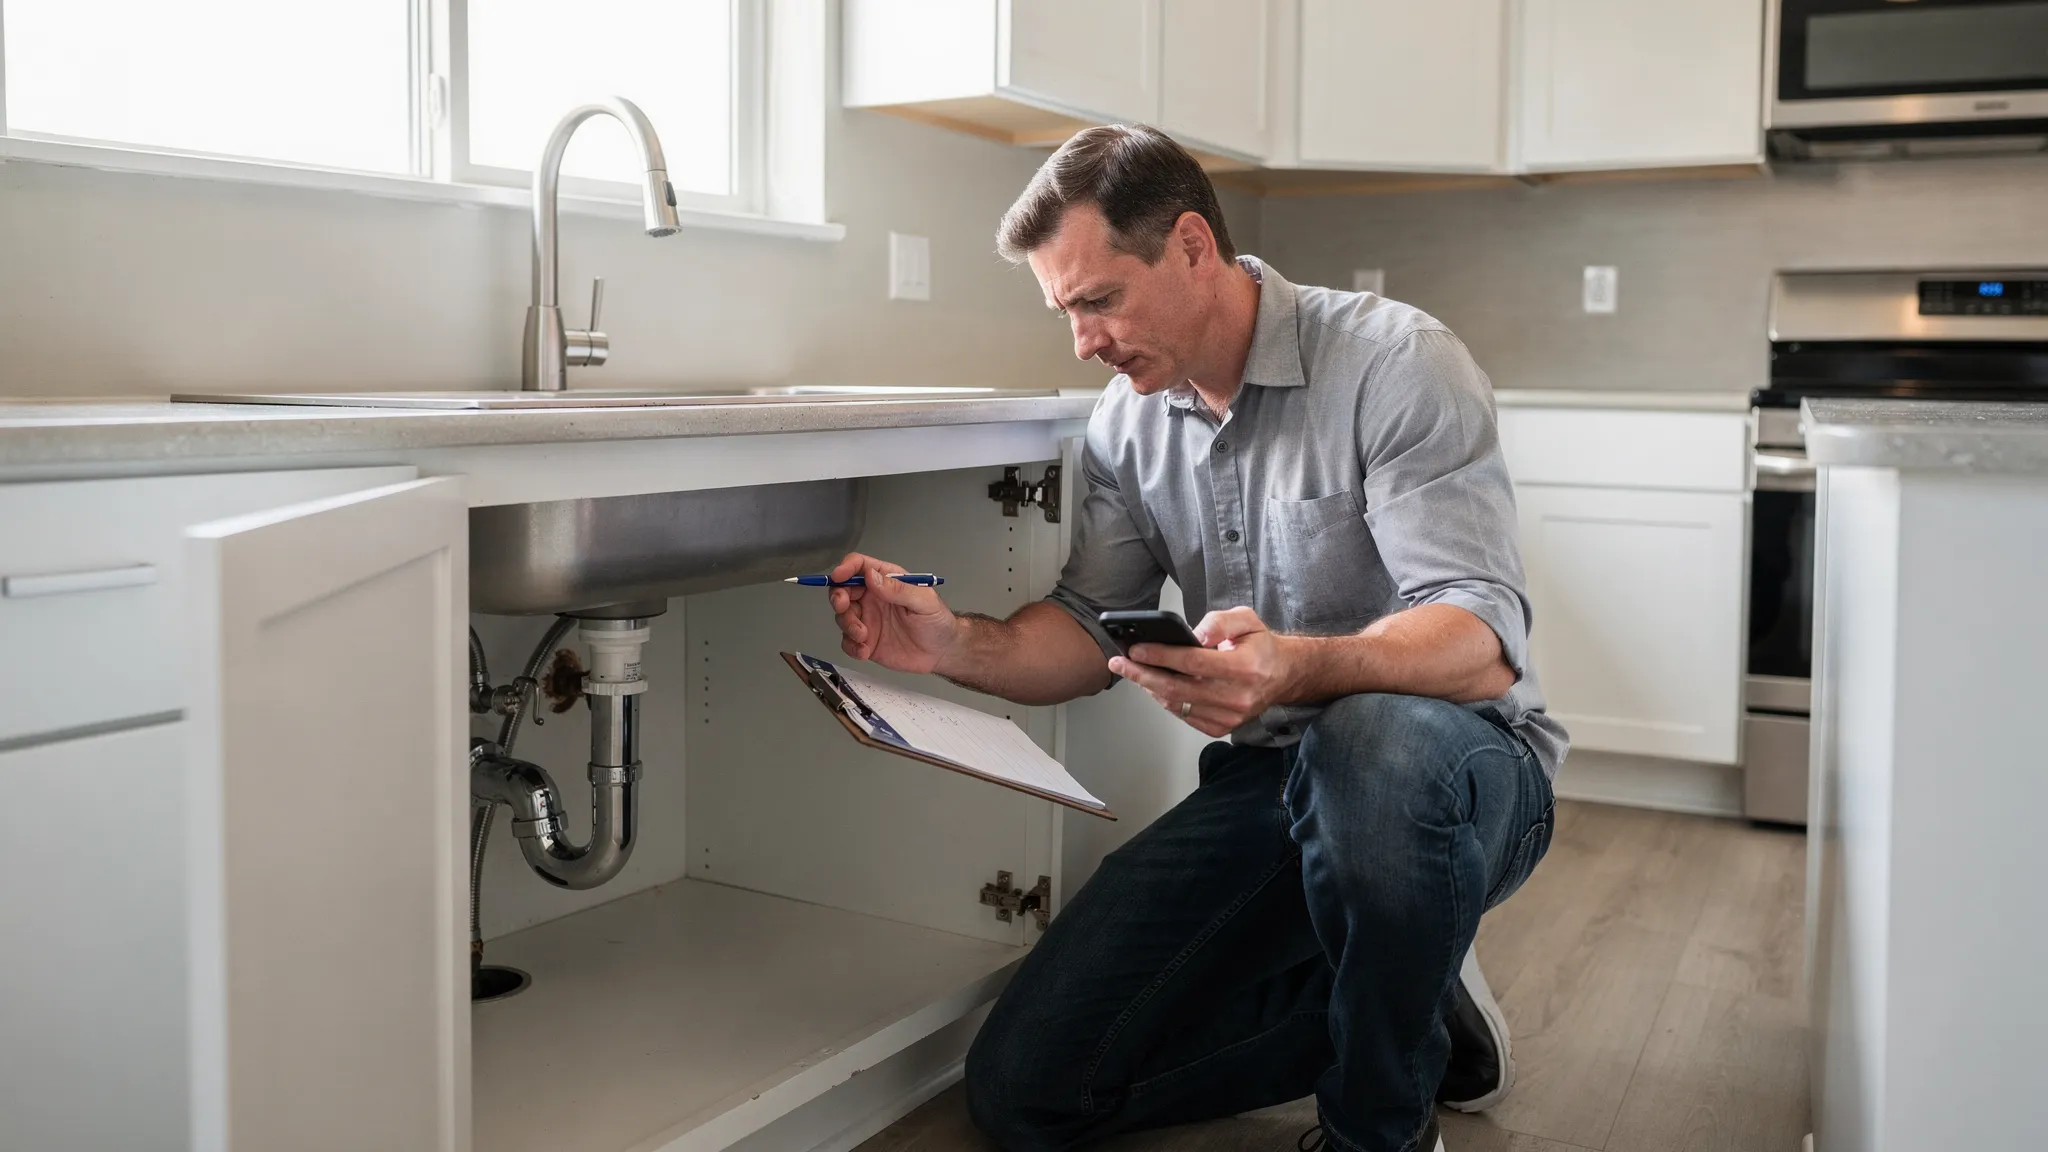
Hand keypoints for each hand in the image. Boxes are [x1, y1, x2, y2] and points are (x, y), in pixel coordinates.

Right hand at [828, 552, 960, 673]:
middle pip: (843, 590)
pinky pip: (847, 641)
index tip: (839, 576)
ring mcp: (868, 620)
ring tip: (863, 636)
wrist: (942, 653)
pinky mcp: (866, 641)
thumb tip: (871, 577)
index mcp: (887, 581)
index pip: (860, 566)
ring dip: (847, 625)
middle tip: (843, 607)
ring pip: (842, 616)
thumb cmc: (938, 622)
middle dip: (838, 597)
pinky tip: (864, 650)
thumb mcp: (924, 601)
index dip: (846, 568)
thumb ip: (898, 589)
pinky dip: (851, 646)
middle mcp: (873, 598)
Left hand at [1107, 606, 1300, 737]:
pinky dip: (1167, 700)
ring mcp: (1230, 716)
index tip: (1136, 649)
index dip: (1160, 655)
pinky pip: (1185, 715)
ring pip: (1178, 704)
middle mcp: (1237, 697)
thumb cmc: (1260, 645)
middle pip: (1178, 688)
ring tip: (1133, 671)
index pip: (1192, 662)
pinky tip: (1155, 686)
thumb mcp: (1246, 620)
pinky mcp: (1223, 727)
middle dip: (1143, 675)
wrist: (1283, 675)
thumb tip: (1195, 634)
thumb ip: (1219, 622)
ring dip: (1150, 688)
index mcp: (1244, 668)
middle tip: (1120, 663)